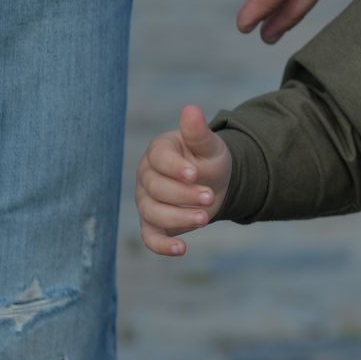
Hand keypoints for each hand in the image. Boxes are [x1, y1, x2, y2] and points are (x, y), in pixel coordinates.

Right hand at [137, 104, 233, 255]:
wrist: (213, 182)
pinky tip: (181, 250)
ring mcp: (147, 201)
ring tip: (205, 218)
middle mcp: (147, 176)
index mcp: (158, 152)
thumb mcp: (209, 146)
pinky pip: (150, 238)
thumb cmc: (207, 159)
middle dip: (184, 195)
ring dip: (178, 218)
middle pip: (156, 189)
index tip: (194, 173)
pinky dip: (163, 246)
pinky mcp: (153, 223)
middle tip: (210, 197)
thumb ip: (198, 132)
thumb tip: (190, 109)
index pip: (158, 160)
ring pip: (152, 213)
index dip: (174, 168)